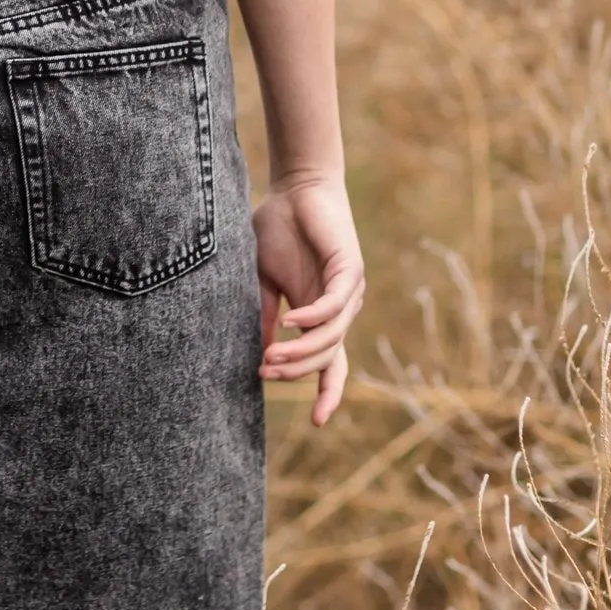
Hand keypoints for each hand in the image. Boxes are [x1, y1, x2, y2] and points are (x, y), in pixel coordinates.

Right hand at [252, 174, 364, 425]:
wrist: (295, 186)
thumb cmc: (277, 227)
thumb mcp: (264, 278)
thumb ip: (266, 313)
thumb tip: (261, 353)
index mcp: (319, 314)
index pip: (330, 363)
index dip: (326, 392)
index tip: (316, 423)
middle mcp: (338, 308)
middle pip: (327, 358)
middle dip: (296, 373)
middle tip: (264, 374)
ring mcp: (348, 291)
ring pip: (330, 337)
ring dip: (300, 351)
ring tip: (270, 358)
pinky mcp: (349, 269)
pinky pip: (333, 305)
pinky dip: (312, 318)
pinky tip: (292, 322)